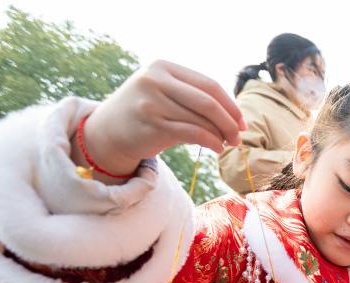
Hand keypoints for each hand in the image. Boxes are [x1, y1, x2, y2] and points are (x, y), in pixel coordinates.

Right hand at [73, 60, 245, 181]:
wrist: (108, 132)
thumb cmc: (146, 112)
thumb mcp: (164, 92)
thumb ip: (192, 94)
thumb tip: (234, 114)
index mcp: (163, 67)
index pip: (209, 85)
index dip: (231, 105)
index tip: (242, 122)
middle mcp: (155, 80)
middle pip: (208, 102)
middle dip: (230, 121)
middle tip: (239, 137)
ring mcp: (152, 102)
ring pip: (201, 119)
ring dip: (220, 135)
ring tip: (227, 143)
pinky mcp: (152, 125)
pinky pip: (192, 134)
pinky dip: (210, 141)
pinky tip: (216, 147)